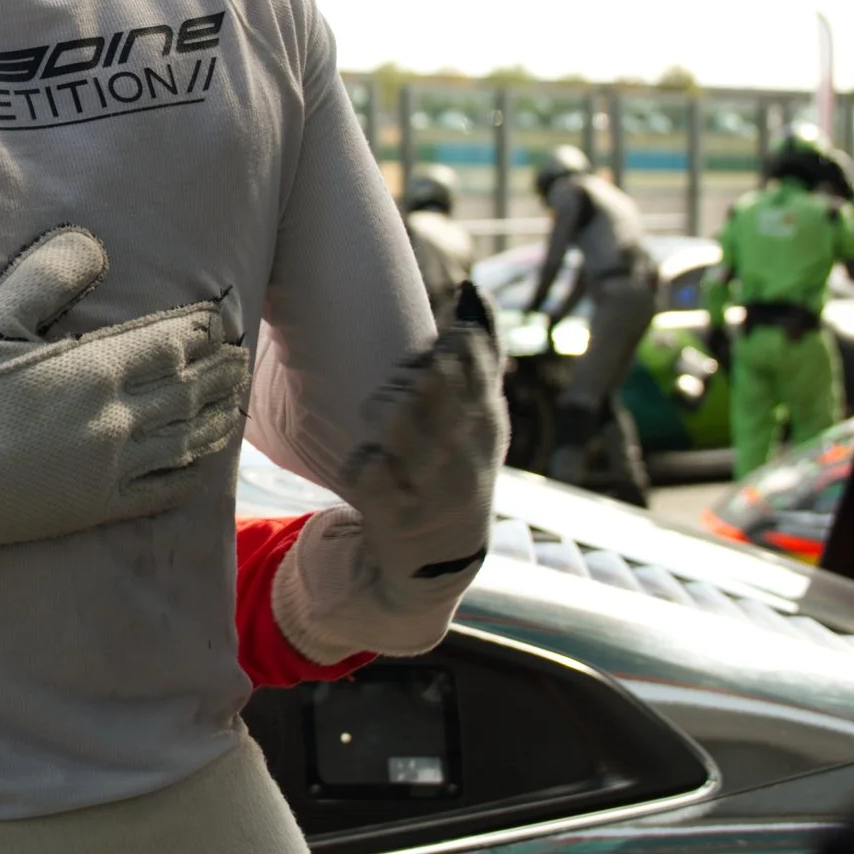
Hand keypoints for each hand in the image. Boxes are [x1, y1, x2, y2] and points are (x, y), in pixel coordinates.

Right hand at [0, 229, 248, 631]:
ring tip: (236, 400)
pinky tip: (204, 465)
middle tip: (243, 356)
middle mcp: (115, 420)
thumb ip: (43, 277)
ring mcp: (111, 469)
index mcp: (92, 370)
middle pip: (187, 389)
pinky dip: (191, 473)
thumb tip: (91, 243)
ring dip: (217, 417)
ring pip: (185, 439)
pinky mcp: (96, 509)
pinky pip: (162, 492)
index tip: (223, 318)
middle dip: (219, 370)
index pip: (168, 343)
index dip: (201, 330)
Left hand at [271, 299, 506, 665]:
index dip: (443, 345)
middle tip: (406, 385)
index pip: (470, 354)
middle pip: (428, 378)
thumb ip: (481, 352)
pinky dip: (362, 461)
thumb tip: (471, 290)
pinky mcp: (396, 519)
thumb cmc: (458, 466)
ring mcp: (434, 489)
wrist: (441, 562)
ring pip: (395, 415)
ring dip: (382, 409)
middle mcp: (469, 455)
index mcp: (490, 421)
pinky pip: (364, 467)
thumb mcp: (482, 416)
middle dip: (409, 374)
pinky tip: (375, 468)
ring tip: (385, 422)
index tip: (434, 357)